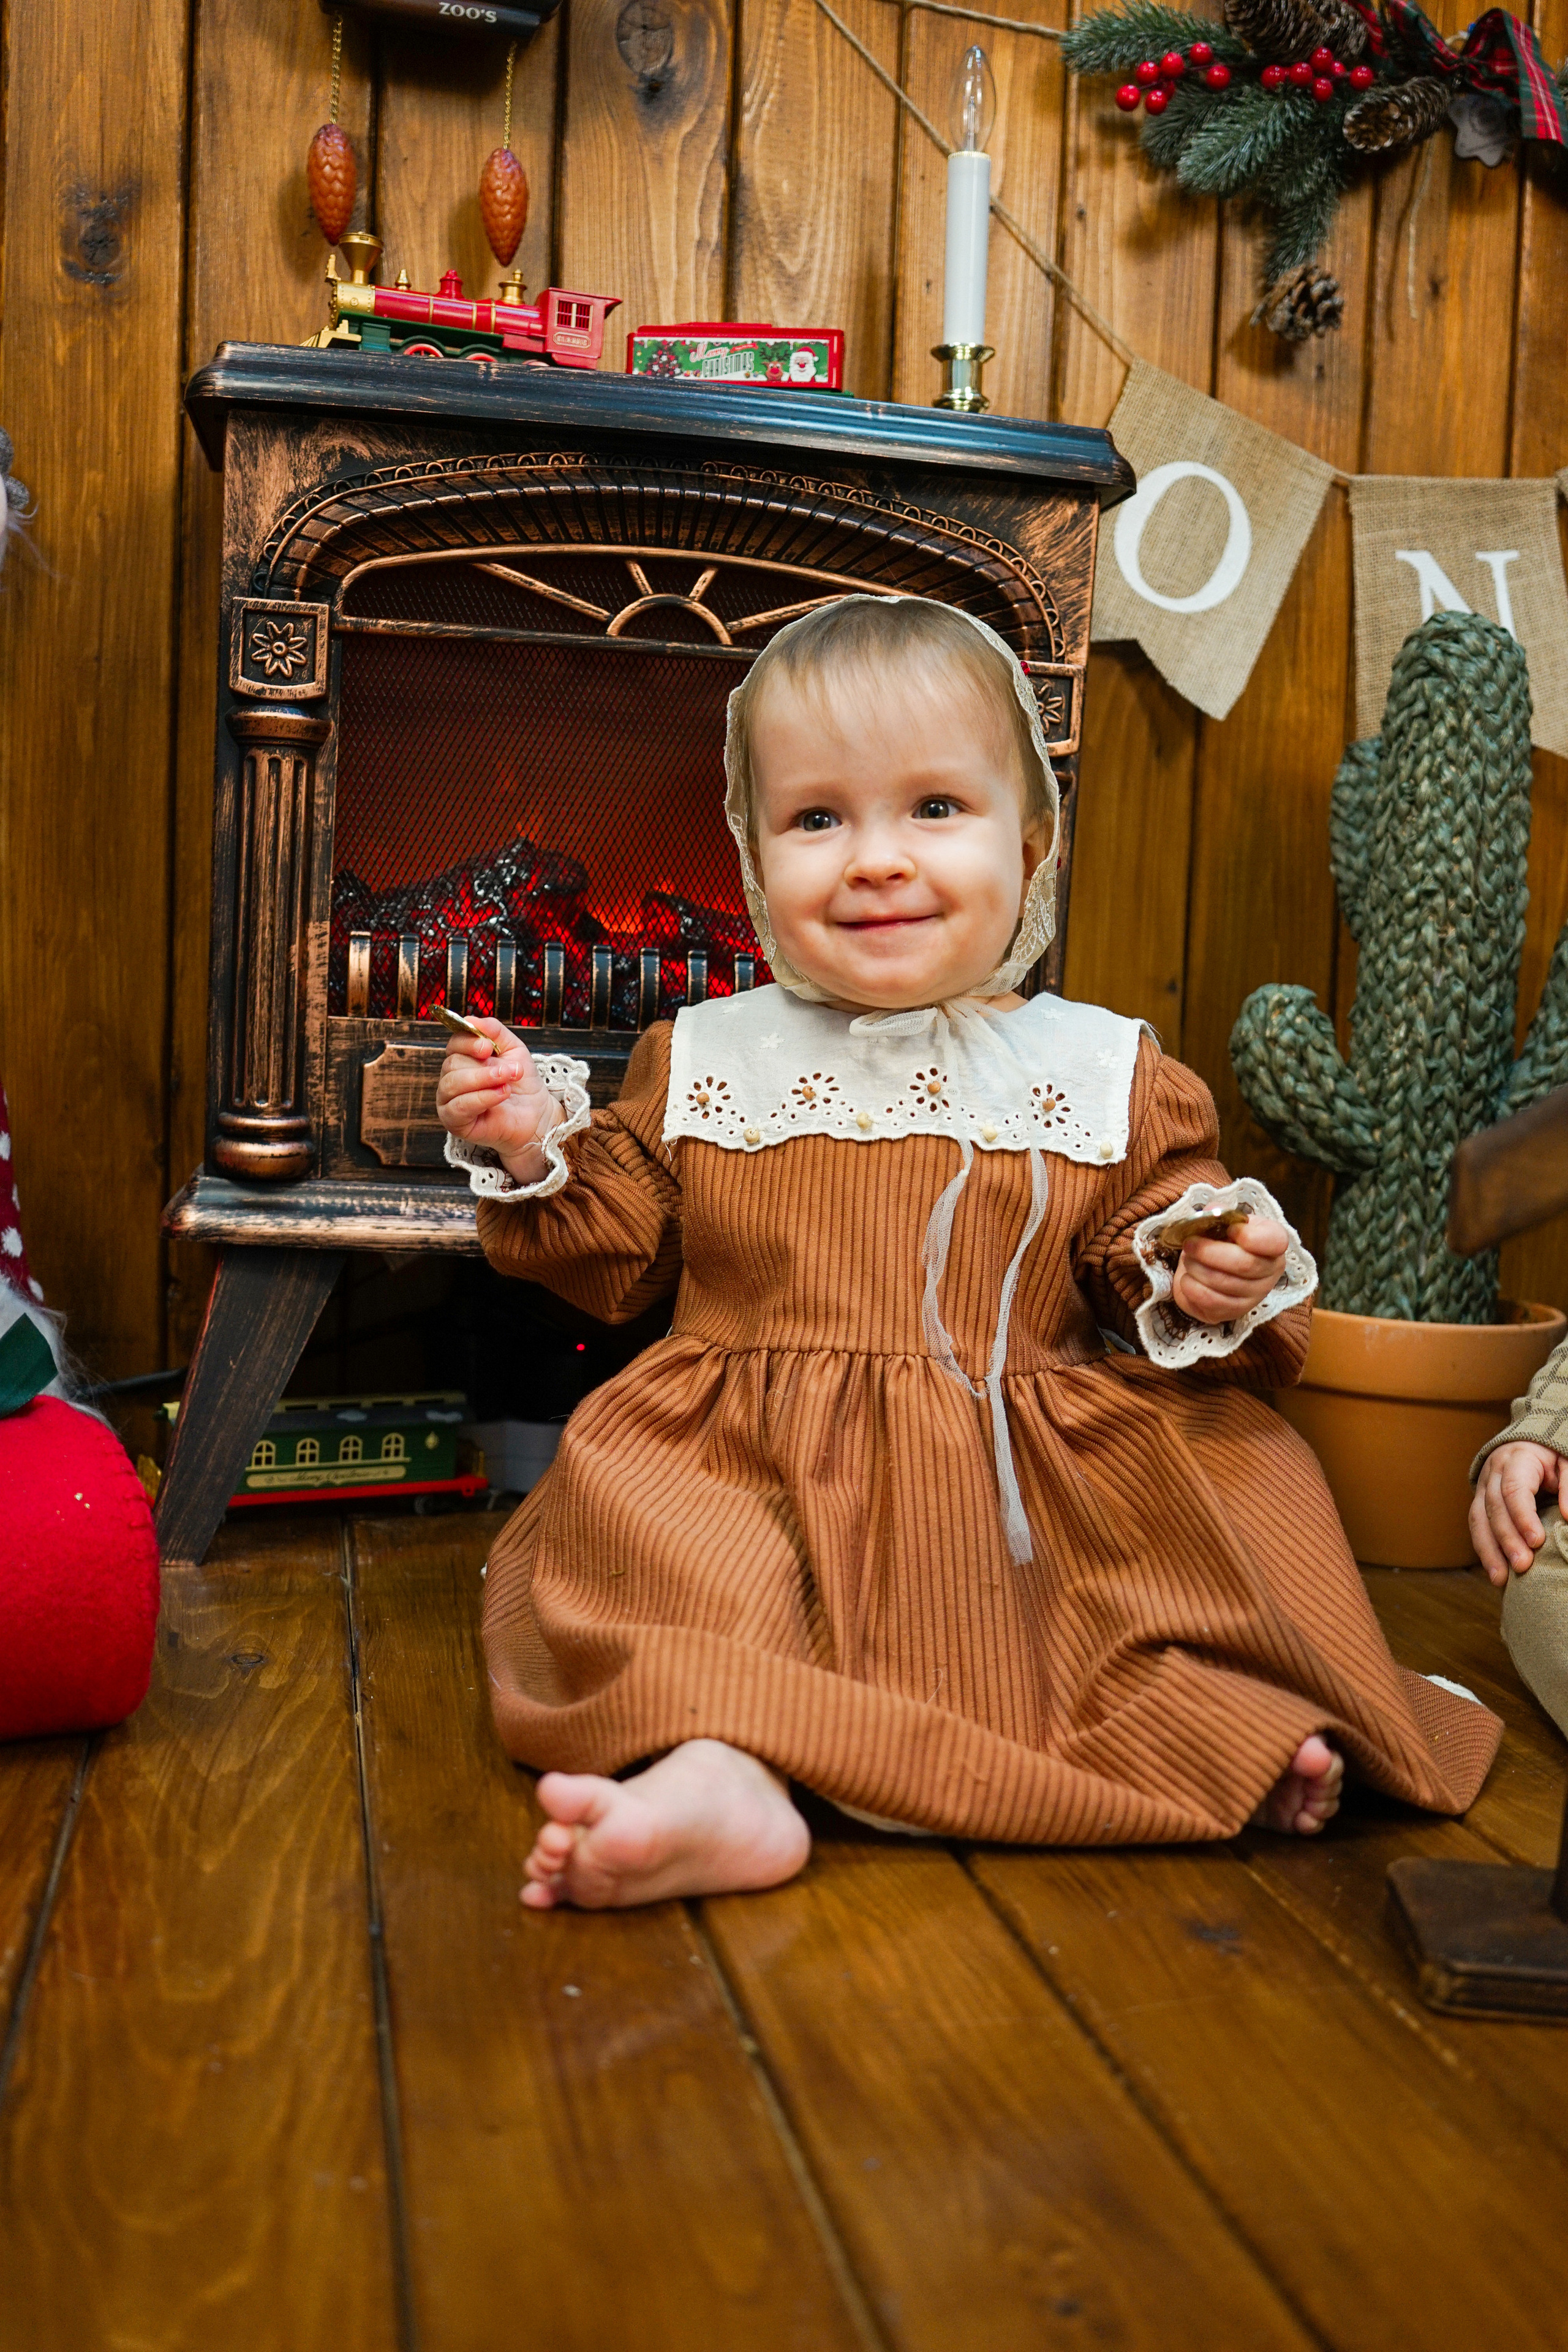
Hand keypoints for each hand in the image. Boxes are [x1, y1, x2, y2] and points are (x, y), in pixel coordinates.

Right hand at [435, 1018, 558, 1182]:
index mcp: (461, 1059)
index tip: (488, 1047)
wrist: (535, 1113)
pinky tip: (502, 1094)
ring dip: (484, 1080)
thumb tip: (471, 1019)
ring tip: (508, 1083)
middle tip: (512, 1071)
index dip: (468, 1042)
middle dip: (485, 1066)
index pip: (454, 1044)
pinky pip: (459, 1107)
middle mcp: (450, 1078)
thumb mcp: (513, 1049)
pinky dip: (482, 1098)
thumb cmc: (521, 1082)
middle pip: (453, 1064)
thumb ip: (494, 1031)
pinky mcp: (454, 1122)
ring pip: (453, 1083)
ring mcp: (449, 1101)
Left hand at [1170, 1215, 1289, 1325]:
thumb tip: (1212, 1211)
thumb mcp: (1224, 1221)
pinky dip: (1193, 1288)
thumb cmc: (1223, 1239)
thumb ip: (1220, 1213)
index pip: (1274, 1241)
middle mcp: (1271, 1271)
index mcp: (1274, 1242)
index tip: (1230, 1229)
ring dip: (1198, 1269)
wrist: (1213, 1266)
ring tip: (1188, 1259)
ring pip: (1224, 1284)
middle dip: (1209, 1252)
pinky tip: (1187, 1278)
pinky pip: (1212, 1302)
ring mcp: (1255, 1295)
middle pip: (1243, 1264)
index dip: (1249, 1235)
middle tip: (1189, 1243)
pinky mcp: (1234, 1312)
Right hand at [1470, 1441, 1561, 1586]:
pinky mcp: (1479, 1501)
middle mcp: (1493, 1472)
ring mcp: (1482, 1487)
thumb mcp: (1567, 1462)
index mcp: (1517, 1459)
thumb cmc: (1552, 1456)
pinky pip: (1476, 1526)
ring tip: (1501, 1579)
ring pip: (1478, 1519)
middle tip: (1522, 1565)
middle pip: (1494, 1507)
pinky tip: (1494, 1571)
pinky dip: (1484, 1549)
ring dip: (1489, 1550)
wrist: (1528, 1444)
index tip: (1537, 1541)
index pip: (1514, 1489)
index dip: (1522, 1516)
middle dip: (1507, 1539)